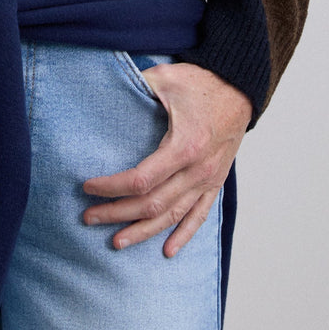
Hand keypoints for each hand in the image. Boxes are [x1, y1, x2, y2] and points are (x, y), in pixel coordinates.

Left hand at [82, 62, 250, 257]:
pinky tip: (167, 251)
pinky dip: (183, 235)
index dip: (111, 188)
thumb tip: (103, 86)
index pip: (141, 180)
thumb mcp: (165, 79)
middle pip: (151, 204)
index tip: (88, 187)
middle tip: (89, 217)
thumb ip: (135, 84)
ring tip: (117, 241)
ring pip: (171, 216)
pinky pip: (198, 216)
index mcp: (184, 147)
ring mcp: (207, 180)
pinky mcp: (215, 183)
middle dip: (117, 213)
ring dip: (142, 231)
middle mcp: (197, 171)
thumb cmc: (202, 83)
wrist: (240, 89)